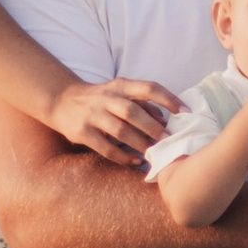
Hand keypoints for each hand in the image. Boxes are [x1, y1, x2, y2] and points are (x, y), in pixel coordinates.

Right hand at [48, 74, 177, 166]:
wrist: (62, 101)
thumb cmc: (101, 99)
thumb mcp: (120, 93)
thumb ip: (142, 104)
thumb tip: (167, 119)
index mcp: (120, 86)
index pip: (148, 88)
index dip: (169, 99)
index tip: (185, 112)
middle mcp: (106, 98)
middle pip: (133, 111)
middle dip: (153, 127)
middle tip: (168, 139)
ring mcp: (93, 115)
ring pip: (120, 131)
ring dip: (140, 143)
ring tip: (152, 152)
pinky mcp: (82, 132)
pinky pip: (106, 147)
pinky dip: (123, 157)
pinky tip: (135, 161)